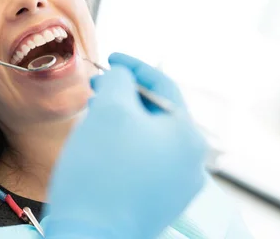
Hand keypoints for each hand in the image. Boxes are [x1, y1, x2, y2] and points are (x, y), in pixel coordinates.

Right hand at [45, 53, 207, 238]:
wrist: (89, 235)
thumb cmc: (100, 174)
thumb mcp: (108, 110)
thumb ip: (118, 80)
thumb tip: (121, 75)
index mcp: (187, 136)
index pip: (163, 85)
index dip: (134, 66)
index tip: (111, 58)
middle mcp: (191, 162)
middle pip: (157, 112)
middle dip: (125, 94)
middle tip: (97, 87)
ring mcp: (176, 185)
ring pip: (149, 136)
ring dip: (123, 118)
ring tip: (95, 114)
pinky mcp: (157, 200)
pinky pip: (144, 159)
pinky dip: (124, 143)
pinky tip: (101, 144)